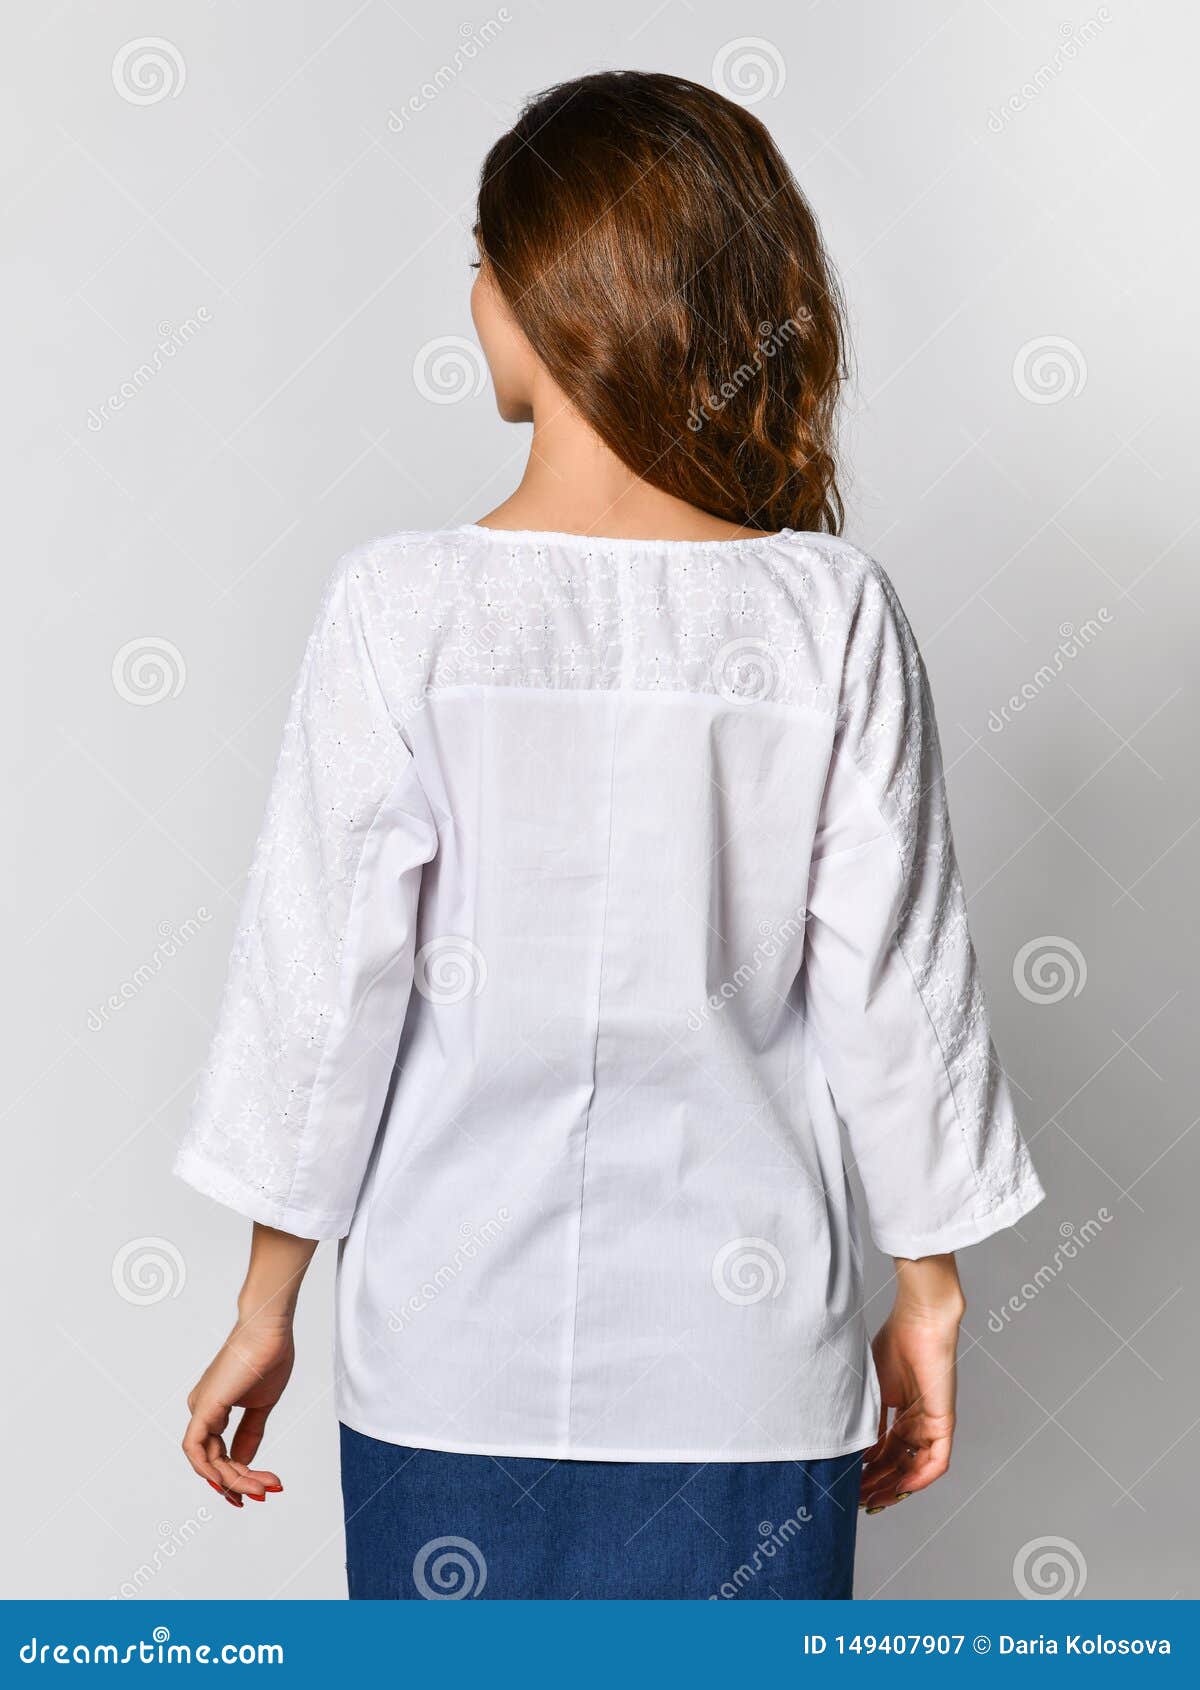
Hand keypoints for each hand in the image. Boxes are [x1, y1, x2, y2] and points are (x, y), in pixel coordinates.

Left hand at [181, 1314, 292, 1507]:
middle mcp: (202, 1411)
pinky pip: (197, 1450)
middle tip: (267, 1491)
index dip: (239, 1475)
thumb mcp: (261, 1405)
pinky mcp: (204, 1407)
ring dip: (235, 1479)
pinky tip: (234, 1481)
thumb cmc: (269, 1355)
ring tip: (263, 1487)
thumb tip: (243, 1462)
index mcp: (214, 1409)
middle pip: (214, 1461)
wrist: (269, 1329)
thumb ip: (250, 1433)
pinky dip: (213, 1470)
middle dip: (240, 1482)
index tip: (263, 1487)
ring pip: (207, 1461)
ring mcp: (201, 1409)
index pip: (220, 1453)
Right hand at [860, 1255, 963, 1514]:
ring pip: (916, 1466)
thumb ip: (865, 1415)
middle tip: (858, 1497)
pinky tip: (902, 1488)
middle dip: (878, 1483)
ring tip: (874, 1497)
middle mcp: (916, 1421)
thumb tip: (849, 1447)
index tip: (850, 1482)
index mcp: (900, 1411)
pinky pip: (937, 1460)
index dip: (869, 1469)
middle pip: (898, 1462)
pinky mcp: (944, 1421)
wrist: (919, 1320)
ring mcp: (931, 1422)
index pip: (885, 1450)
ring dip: (896, 1485)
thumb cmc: (894, 1341)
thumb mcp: (871, 1385)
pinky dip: (921, 1477)